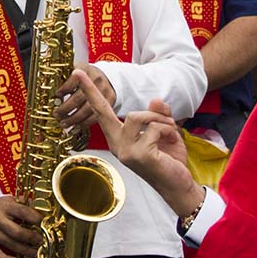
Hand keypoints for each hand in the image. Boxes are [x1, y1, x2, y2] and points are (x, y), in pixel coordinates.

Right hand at [0, 196, 42, 257]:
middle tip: (42, 242)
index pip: (23, 212)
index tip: (45, 224)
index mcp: (5, 206)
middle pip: (17, 232)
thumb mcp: (11, 200)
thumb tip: (42, 211)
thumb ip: (25, 204)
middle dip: (32, 238)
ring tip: (37, 253)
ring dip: (26, 251)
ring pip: (10, 244)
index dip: (36, 219)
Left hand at [54, 63, 115, 129]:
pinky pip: (96, 116)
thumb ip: (64, 79)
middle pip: (79, 97)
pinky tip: (75, 127)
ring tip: (64, 123)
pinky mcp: (111, 100)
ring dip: (74, 119)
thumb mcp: (75, 70)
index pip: (73, 80)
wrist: (105, 76)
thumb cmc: (85, 75)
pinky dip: (84, 124)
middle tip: (57, 114)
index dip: (64, 89)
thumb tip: (50, 94)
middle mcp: (96, 79)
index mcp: (85, 70)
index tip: (57, 96)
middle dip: (66, 108)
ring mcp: (104, 90)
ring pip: (88, 109)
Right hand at [73, 70, 202, 217]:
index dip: (90, 94)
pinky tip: (171, 140)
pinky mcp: (139, 155)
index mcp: (119, 139)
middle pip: (104, 112)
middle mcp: (117, 145)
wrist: (179, 185)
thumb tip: (155, 100)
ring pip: (136, 115)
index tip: (77, 74)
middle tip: (78, 71)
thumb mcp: (165, 132)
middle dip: (91, 92)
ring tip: (169, 129)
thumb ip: (158, 114)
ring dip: (158, 118)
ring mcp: (126, 151)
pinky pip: (154, 128)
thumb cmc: (169, 160)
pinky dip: (168, 130)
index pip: (102, 114)